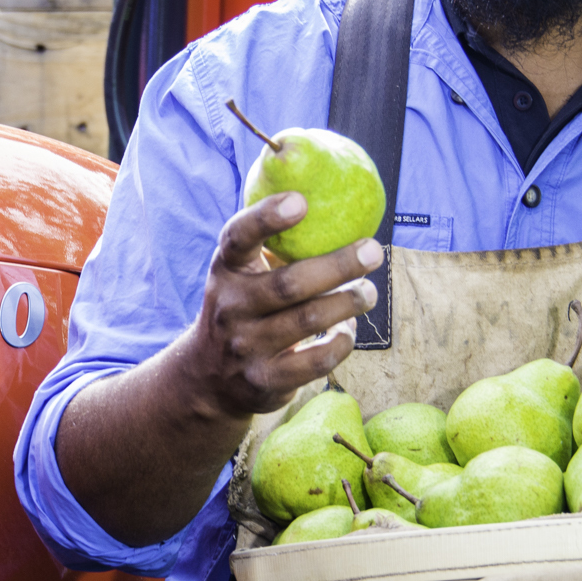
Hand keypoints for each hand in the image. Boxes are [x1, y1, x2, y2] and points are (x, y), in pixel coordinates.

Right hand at [171, 195, 382, 422]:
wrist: (208, 377)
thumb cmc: (243, 308)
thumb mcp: (240, 275)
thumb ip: (271, 246)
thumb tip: (332, 201)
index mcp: (226, 270)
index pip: (239, 237)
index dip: (267, 217)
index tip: (301, 202)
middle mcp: (231, 307)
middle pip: (290, 284)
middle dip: (338, 265)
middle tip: (372, 251)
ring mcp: (247, 346)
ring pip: (309, 319)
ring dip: (349, 302)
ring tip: (368, 293)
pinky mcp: (266, 380)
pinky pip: (316, 360)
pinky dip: (342, 342)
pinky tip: (349, 329)